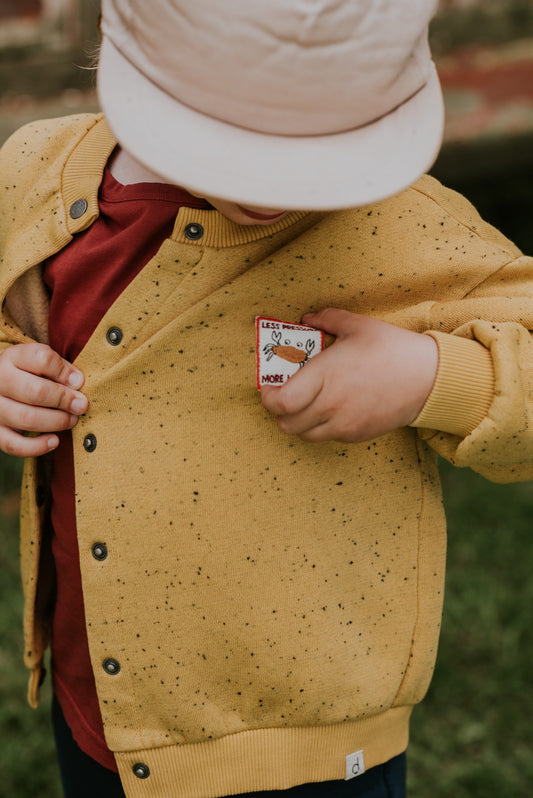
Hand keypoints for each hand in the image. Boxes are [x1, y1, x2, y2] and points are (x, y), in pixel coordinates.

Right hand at [0, 343, 87, 456]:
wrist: (0, 387)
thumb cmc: (27, 375)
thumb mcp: (39, 362)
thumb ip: (59, 368)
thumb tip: (77, 383)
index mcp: (12, 357)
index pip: (42, 359)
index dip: (65, 372)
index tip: (78, 382)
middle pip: (36, 391)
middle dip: (65, 400)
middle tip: (81, 406)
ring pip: (27, 418)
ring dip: (56, 422)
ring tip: (71, 420)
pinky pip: (14, 445)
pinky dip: (38, 446)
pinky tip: (54, 440)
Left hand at [260, 308, 437, 442]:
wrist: (429, 379)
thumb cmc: (392, 349)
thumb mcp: (358, 325)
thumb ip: (327, 319)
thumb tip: (306, 318)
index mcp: (326, 376)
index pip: (282, 402)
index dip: (268, 398)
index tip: (268, 387)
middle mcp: (331, 405)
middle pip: (286, 423)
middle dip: (278, 411)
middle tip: (282, 395)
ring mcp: (343, 424)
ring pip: (303, 434)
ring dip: (297, 421)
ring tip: (304, 403)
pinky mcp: (356, 435)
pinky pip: (325, 436)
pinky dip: (318, 426)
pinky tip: (328, 408)